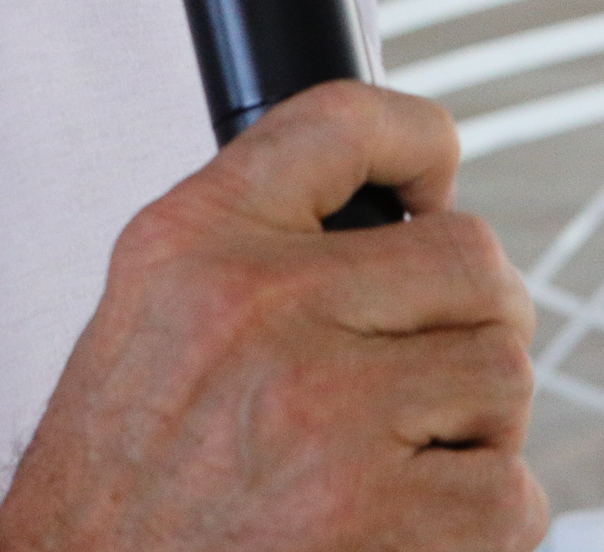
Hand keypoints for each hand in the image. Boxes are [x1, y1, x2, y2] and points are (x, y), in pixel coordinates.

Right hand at [0, 81, 546, 551]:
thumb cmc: (124, 465)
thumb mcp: (152, 298)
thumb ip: (253, 234)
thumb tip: (399, 210)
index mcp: (198, 239)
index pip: (341, 122)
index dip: (415, 137)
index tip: (431, 178)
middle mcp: (262, 307)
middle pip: (469, 257)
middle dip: (472, 310)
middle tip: (431, 355)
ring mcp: (328, 414)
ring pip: (502, 374)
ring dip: (475, 421)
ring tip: (401, 448)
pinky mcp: (386, 520)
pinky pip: (510, 491)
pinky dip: (479, 515)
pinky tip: (405, 516)